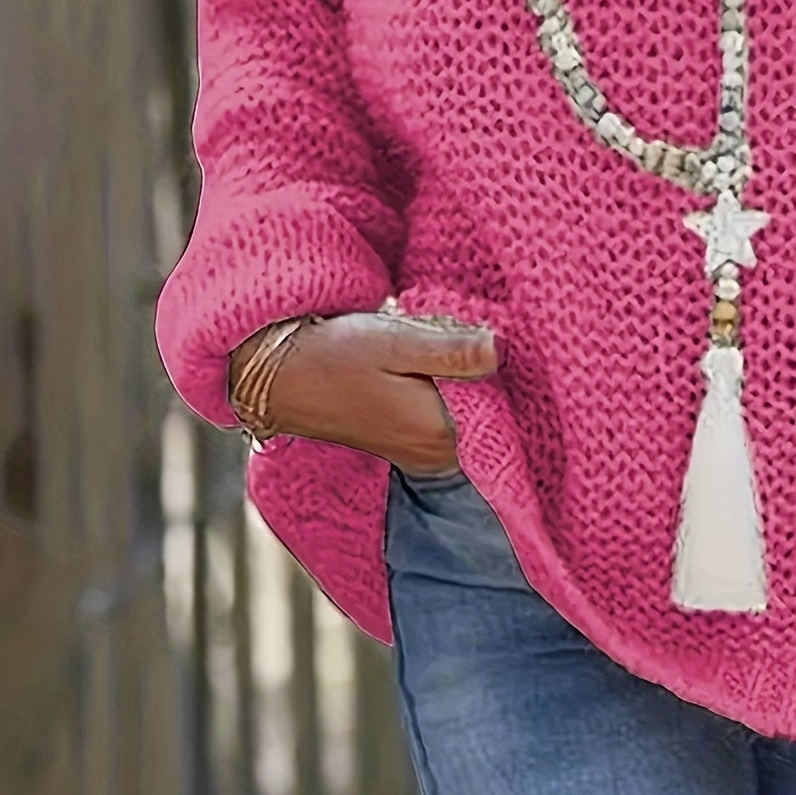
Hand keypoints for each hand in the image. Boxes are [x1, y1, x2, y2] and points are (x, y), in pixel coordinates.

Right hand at [227, 310, 497, 477]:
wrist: (279, 374)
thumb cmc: (335, 356)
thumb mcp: (397, 342)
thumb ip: (453, 350)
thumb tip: (502, 350)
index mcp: (440, 438)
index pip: (508, 417)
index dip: (516, 380)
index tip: (517, 345)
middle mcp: (435, 456)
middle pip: (493, 418)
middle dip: (497, 382)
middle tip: (488, 338)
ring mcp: (422, 452)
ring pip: (473, 416)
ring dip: (474, 384)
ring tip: (461, 347)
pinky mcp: (409, 440)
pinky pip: (452, 417)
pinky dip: (456, 391)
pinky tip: (445, 364)